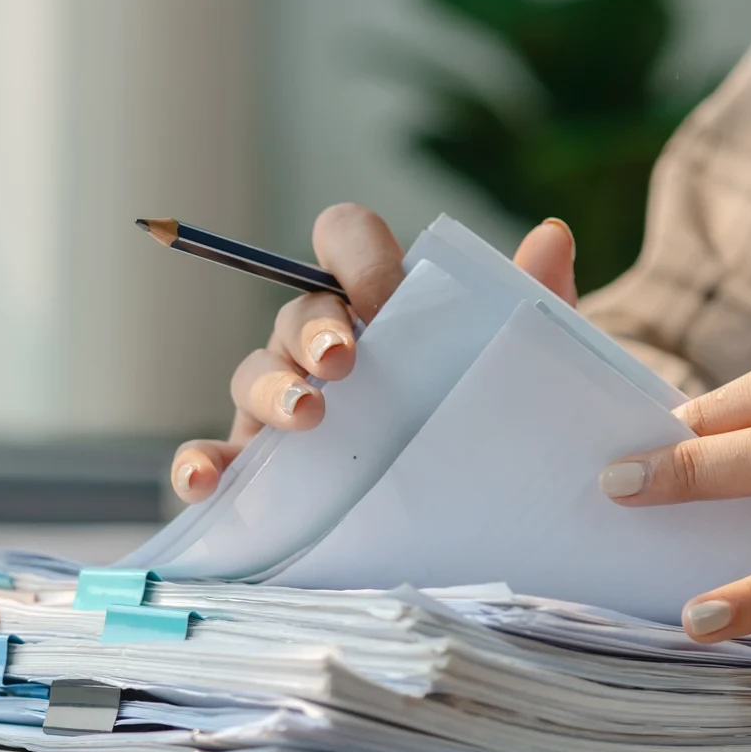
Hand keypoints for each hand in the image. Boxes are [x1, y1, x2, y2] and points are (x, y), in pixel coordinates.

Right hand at [171, 204, 577, 500]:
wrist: (472, 517)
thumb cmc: (483, 420)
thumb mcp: (518, 369)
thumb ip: (533, 304)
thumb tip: (552, 234)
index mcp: (376, 302)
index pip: (346, 237)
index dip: (356, 254)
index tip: (383, 296)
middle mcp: (319, 342)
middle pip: (298, 310)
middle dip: (316, 331)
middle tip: (345, 364)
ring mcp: (281, 403)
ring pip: (251, 373)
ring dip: (270, 388)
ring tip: (305, 417)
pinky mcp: (258, 469)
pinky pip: (213, 455)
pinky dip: (198, 463)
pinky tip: (204, 482)